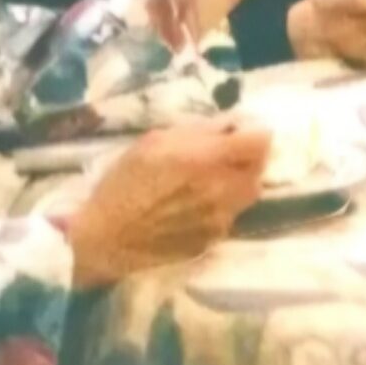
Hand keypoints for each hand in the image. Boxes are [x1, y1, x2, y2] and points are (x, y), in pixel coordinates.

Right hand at [64, 119, 272, 287]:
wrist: (105, 239)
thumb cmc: (123, 183)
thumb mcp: (155, 141)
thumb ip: (199, 130)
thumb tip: (232, 123)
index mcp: (207, 160)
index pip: (261, 142)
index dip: (254, 133)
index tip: (239, 132)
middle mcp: (222, 191)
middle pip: (258, 169)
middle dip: (247, 158)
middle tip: (224, 155)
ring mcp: (220, 220)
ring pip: (248, 195)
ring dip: (237, 183)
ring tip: (210, 181)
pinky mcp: (213, 241)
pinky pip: (231, 216)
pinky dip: (222, 206)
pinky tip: (195, 206)